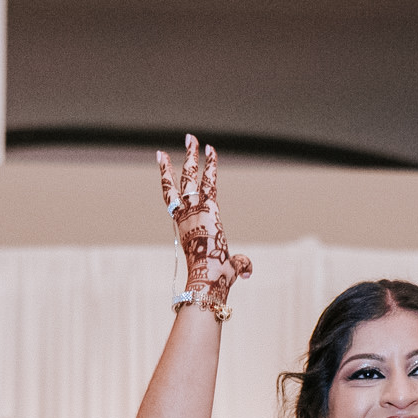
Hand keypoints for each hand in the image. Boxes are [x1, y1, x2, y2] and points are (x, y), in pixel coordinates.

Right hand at [157, 134, 253, 306]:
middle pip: (182, 182)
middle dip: (183, 160)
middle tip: (186, 141)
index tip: (168, 165)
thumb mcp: (230, 268)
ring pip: (189, 177)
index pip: (178, 200)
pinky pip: (207, 181)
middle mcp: (187, 215)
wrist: (206, 280)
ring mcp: (194, 211)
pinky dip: (208, 165)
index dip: (174, 182)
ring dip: (191, 156)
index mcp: (187, 227)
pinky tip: (208, 148)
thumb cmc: (214, 279)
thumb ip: (241, 265)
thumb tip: (249, 272)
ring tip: (190, 137)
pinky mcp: (206, 209)